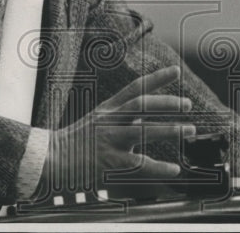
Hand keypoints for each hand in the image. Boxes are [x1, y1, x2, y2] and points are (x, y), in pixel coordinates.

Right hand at [40, 65, 194, 193]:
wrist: (50, 158)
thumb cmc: (75, 142)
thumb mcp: (97, 122)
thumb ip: (121, 120)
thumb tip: (145, 122)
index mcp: (108, 109)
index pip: (135, 88)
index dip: (156, 78)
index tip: (176, 71)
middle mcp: (110, 120)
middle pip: (141, 104)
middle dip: (167, 102)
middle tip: (188, 104)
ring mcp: (109, 139)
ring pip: (143, 131)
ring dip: (169, 129)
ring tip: (189, 130)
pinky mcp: (108, 161)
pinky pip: (138, 164)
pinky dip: (159, 167)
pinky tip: (174, 169)